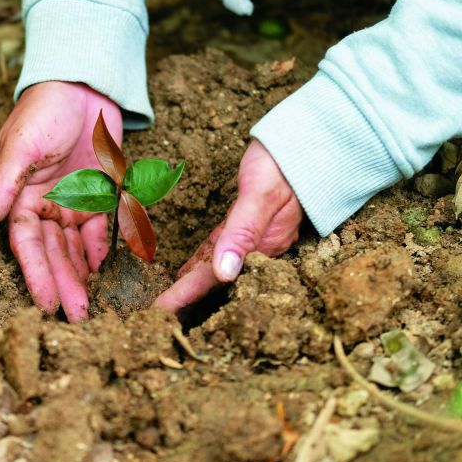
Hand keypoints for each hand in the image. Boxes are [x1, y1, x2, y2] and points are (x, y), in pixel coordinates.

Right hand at [0, 82, 122, 321]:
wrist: (83, 84)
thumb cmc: (44, 110)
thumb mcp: (21, 146)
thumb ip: (2, 186)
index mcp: (20, 198)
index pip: (27, 245)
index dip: (36, 275)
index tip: (47, 305)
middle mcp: (46, 206)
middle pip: (54, 254)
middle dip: (64, 285)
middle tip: (77, 320)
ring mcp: (74, 203)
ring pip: (78, 249)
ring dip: (84, 276)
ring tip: (92, 308)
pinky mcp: (101, 196)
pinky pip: (103, 230)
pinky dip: (105, 250)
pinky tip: (109, 272)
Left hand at [155, 140, 302, 313]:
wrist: (308, 142)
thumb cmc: (283, 165)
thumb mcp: (261, 195)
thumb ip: (242, 232)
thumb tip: (224, 273)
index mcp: (261, 248)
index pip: (214, 280)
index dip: (184, 297)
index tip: (158, 314)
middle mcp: (257, 250)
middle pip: (212, 282)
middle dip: (184, 300)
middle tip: (153, 319)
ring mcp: (253, 239)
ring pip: (213, 269)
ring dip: (189, 285)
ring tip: (165, 303)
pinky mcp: (247, 225)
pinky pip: (219, 250)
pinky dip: (200, 263)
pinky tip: (186, 273)